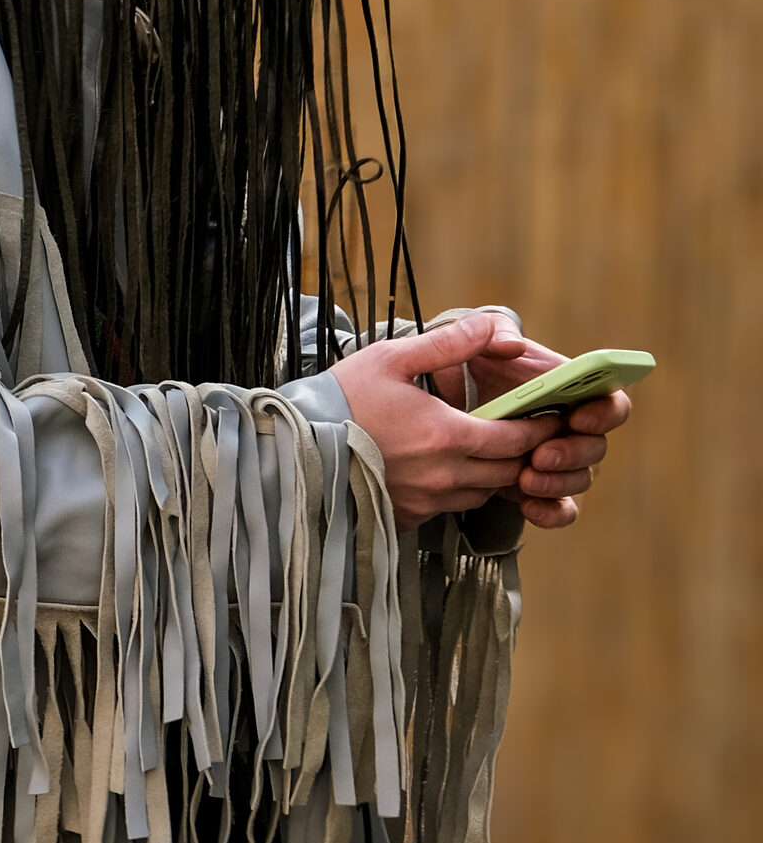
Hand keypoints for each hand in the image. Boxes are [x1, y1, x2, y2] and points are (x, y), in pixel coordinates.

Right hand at [329, 311, 608, 532]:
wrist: (293, 446)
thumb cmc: (340, 399)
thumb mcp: (393, 358)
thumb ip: (449, 343)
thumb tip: (493, 326)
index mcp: (447, 434)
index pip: (516, 439)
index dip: (539, 429)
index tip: (549, 418)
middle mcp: (443, 475)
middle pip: (507, 472)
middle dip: (524, 455)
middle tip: (530, 436)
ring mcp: (425, 501)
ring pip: (481, 494)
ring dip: (493, 475)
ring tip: (490, 452)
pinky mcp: (405, 516)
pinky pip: (449, 510)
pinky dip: (459, 492)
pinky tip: (448, 472)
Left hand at [428, 316, 631, 529]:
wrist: (442, 404)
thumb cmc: (470, 367)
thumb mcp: (476, 342)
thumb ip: (494, 332)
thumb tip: (513, 346)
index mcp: (572, 390)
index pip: (610, 401)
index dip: (604, 411)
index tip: (579, 416)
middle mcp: (572, 427)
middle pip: (597, 447)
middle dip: (573, 454)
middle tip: (541, 455)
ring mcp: (557, 460)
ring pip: (580, 480)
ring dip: (558, 483)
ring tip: (525, 479)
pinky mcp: (539, 488)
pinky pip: (559, 509)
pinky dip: (550, 512)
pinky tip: (529, 507)